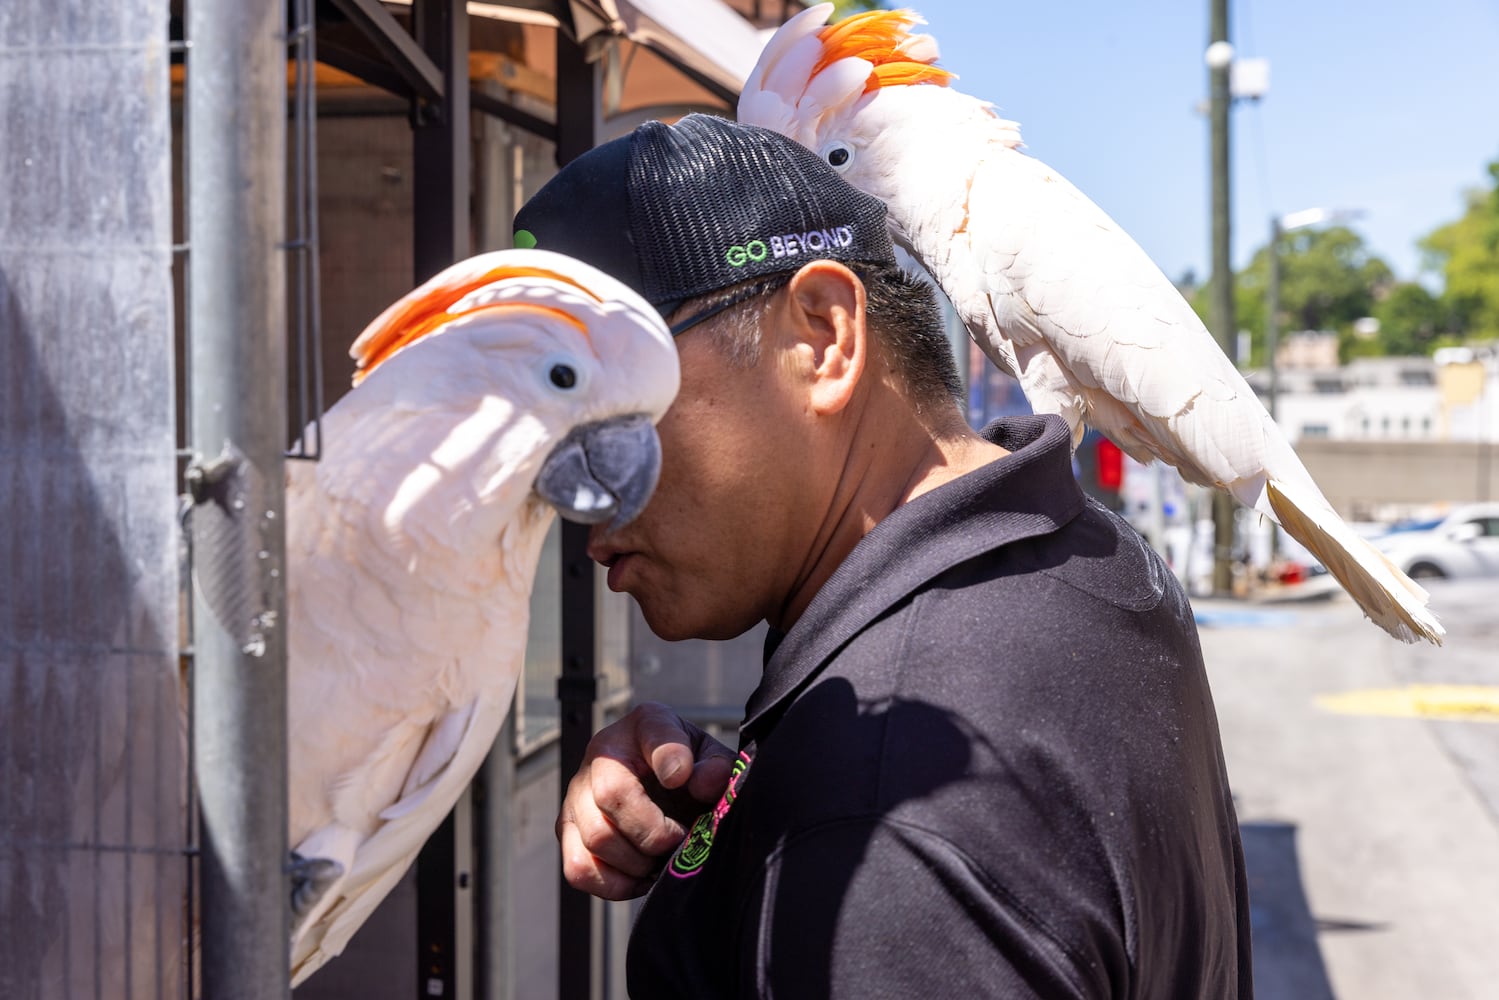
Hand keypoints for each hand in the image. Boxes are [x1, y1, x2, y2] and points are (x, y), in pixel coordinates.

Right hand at [557, 702, 735, 899]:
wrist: (668, 786)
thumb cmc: (689, 771)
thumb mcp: (712, 760)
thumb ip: (716, 768)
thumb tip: (702, 783)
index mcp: (645, 725)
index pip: (653, 735)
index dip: (670, 757)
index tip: (682, 778)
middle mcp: (602, 753)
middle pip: (611, 796)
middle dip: (653, 833)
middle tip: (679, 840)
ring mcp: (577, 792)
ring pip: (595, 837)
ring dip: (636, 861)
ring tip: (660, 858)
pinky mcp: (567, 829)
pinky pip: (578, 868)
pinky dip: (614, 884)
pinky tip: (641, 876)